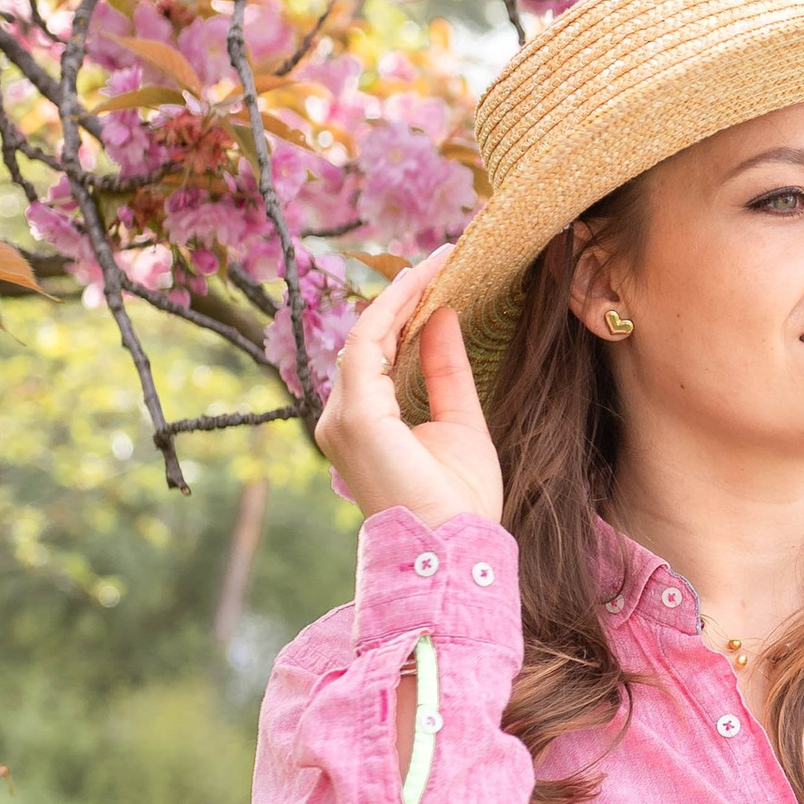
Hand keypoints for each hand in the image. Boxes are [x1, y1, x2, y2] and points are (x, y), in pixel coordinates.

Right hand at [315, 248, 504, 530]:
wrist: (455, 544)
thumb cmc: (459, 499)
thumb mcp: (460, 421)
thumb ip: (446, 370)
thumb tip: (443, 316)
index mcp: (366, 424)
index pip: (378, 355)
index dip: (405, 314)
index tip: (440, 278)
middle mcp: (343, 418)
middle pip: (368, 341)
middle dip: (403, 297)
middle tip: (441, 259)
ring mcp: (343, 417)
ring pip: (365, 336)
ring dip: (400, 295)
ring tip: (436, 262)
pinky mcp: (355, 416)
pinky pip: (368, 346)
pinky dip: (393, 311)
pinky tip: (421, 286)